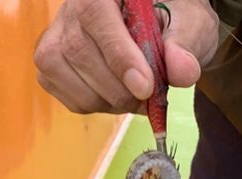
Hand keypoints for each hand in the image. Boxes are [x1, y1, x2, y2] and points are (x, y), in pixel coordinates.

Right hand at [34, 0, 218, 114]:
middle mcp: (70, 8)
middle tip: (151, 96)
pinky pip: (74, 101)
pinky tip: (120, 93)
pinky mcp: (51, 68)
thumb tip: (183, 71)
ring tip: (138, 93)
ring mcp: (55, 39)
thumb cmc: (173, 22)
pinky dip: (103, 107)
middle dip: (121, 88)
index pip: (95, 16)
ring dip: (114, 102)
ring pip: (75, 82)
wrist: (160, 32)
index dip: (119, 55)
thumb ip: (185, 44)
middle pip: (80, 54)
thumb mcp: (189, 25)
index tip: (145, 87)